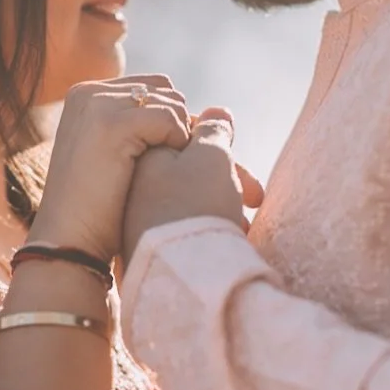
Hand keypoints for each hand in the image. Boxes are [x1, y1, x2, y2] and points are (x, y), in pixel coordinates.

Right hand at [31, 76, 190, 260]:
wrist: (68, 240)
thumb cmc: (97, 208)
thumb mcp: (109, 154)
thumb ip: (133, 126)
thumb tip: (186, 114)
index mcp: (86, 95)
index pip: (152, 86)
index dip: (171, 118)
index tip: (167, 156)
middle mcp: (89, 93)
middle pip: (164, 88)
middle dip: (178, 123)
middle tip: (171, 164)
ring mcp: (97, 106)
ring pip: (170, 102)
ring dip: (178, 136)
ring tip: (164, 172)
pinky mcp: (110, 124)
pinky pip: (168, 119)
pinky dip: (175, 144)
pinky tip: (163, 174)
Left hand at [121, 108, 260, 264]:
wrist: (176, 276)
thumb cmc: (196, 207)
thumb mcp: (210, 156)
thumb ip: (214, 129)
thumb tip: (216, 112)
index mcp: (145, 154)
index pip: (189, 137)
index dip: (224, 152)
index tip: (245, 178)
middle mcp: (136, 182)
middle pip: (192, 169)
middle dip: (228, 181)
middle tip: (254, 198)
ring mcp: (138, 216)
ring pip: (191, 198)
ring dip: (223, 205)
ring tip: (242, 227)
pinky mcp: (146, 245)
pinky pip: (182, 225)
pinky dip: (206, 227)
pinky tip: (223, 242)